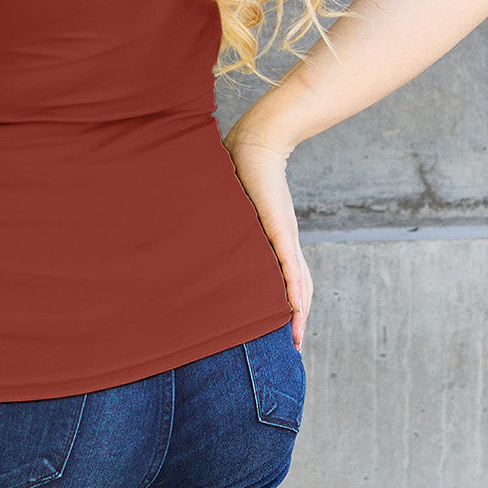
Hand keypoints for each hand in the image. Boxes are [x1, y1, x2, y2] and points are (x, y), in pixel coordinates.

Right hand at [223, 122, 312, 349]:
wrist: (256, 143)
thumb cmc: (240, 168)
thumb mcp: (228, 206)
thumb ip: (217, 220)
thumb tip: (190, 224)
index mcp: (272, 238)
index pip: (284, 276)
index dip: (285, 302)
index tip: (281, 326)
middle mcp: (283, 242)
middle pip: (297, 286)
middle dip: (295, 316)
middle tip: (292, 344)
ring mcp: (283, 236)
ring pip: (297, 282)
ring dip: (298, 312)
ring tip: (296, 337)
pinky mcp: (280, 229)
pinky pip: (290, 266)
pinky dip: (295, 290)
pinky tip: (298, 310)